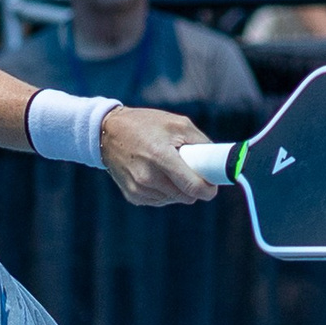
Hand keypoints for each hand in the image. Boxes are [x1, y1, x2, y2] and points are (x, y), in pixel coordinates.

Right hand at [100, 106, 219, 206]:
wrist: (107, 132)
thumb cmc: (145, 125)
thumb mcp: (177, 124)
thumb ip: (201, 142)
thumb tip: (218, 160)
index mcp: (161, 156)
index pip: (194, 187)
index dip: (209, 190)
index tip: (213, 185)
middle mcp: (148, 177)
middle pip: (187, 197)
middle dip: (194, 186)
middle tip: (190, 169)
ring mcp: (139, 189)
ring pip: (175, 200)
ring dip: (178, 189)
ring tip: (168, 167)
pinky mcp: (133, 196)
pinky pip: (160, 201)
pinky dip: (164, 191)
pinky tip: (156, 174)